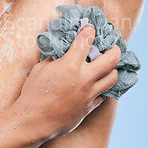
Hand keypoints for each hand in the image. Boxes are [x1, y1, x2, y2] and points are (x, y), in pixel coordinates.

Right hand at [17, 24, 120, 139]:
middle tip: (114, 46)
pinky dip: (103, 86)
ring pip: (112, 78)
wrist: (34, 120)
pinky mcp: (89, 107)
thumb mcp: (40, 69)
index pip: (86, 41)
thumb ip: (53, 56)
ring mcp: (89, 94)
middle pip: (111, 59)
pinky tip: (99, 83)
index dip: (89, 30)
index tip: (90, 27)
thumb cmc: (33, 93)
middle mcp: (84, 78)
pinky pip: (103, 94)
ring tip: (110, 65)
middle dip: (114, 49)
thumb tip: (60, 47)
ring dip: (113, 69)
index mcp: (70, 65)